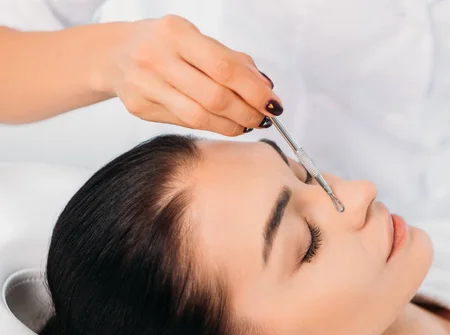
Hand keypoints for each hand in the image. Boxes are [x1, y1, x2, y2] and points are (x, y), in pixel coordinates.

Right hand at [101, 15, 280, 135]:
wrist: (115, 54)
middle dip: (246, 112)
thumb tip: (265, 88)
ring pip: (199, 117)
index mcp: (176, 33)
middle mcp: (156, 57)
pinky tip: (223, 123)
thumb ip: (232, 60)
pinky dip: (211, 126)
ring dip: (231, 125)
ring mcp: (144, 85)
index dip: (254, 90)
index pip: (224, 68)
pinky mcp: (139, 108)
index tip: (273, 103)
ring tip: (246, 123)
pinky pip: (185, 123)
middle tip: (263, 118)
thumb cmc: (165, 44)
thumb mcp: (196, 39)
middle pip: (214, 97)